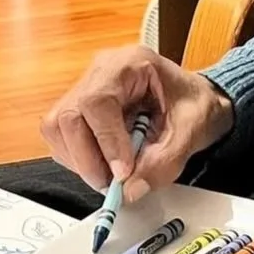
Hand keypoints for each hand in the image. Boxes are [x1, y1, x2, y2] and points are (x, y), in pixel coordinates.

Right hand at [41, 46, 233, 200]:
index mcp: (130, 63)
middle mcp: (101, 71)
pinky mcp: (80, 109)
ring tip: (111, 175)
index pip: (97, 102)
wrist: (195, 99)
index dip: (106, 141)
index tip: (122, 172)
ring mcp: (86, 88)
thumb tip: (130, 190)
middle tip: (113, 184)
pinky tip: (105, 164)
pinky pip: (63, 137)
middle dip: (87, 158)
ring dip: (80, 161)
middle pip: (68, 116)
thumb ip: (163, 162)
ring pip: (58, 127)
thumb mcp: (191, 132)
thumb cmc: (194, 103)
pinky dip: (80, 159)